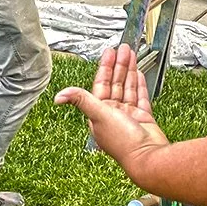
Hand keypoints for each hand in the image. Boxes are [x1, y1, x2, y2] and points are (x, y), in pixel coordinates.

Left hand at [55, 44, 169, 175]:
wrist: (148, 157)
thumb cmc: (124, 142)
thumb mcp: (99, 116)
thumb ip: (82, 101)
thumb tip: (58, 96)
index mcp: (100, 114)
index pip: (101, 85)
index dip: (105, 67)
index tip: (109, 53)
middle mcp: (113, 115)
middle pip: (115, 83)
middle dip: (118, 65)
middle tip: (122, 48)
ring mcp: (129, 116)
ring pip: (128, 88)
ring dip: (129, 70)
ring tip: (132, 55)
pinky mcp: (143, 118)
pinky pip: (140, 97)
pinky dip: (139, 85)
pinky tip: (138, 74)